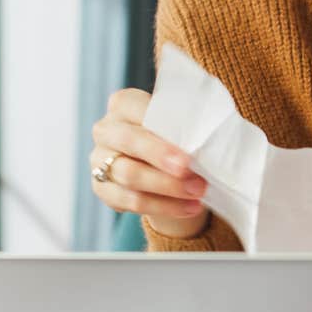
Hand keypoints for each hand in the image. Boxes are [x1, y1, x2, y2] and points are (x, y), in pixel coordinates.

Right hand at [88, 89, 209, 238]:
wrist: (163, 166)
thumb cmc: (175, 136)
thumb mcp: (182, 123)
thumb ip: (188, 124)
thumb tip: (212, 137)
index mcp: (123, 104)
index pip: (137, 109)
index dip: (161, 126)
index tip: (187, 143)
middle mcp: (106, 130)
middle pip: (129, 141)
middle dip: (160, 156)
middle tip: (189, 169)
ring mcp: (99, 160)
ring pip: (129, 175)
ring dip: (167, 186)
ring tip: (197, 191)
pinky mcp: (103, 189)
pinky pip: (131, 201)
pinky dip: (164, 206)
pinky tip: (189, 207)